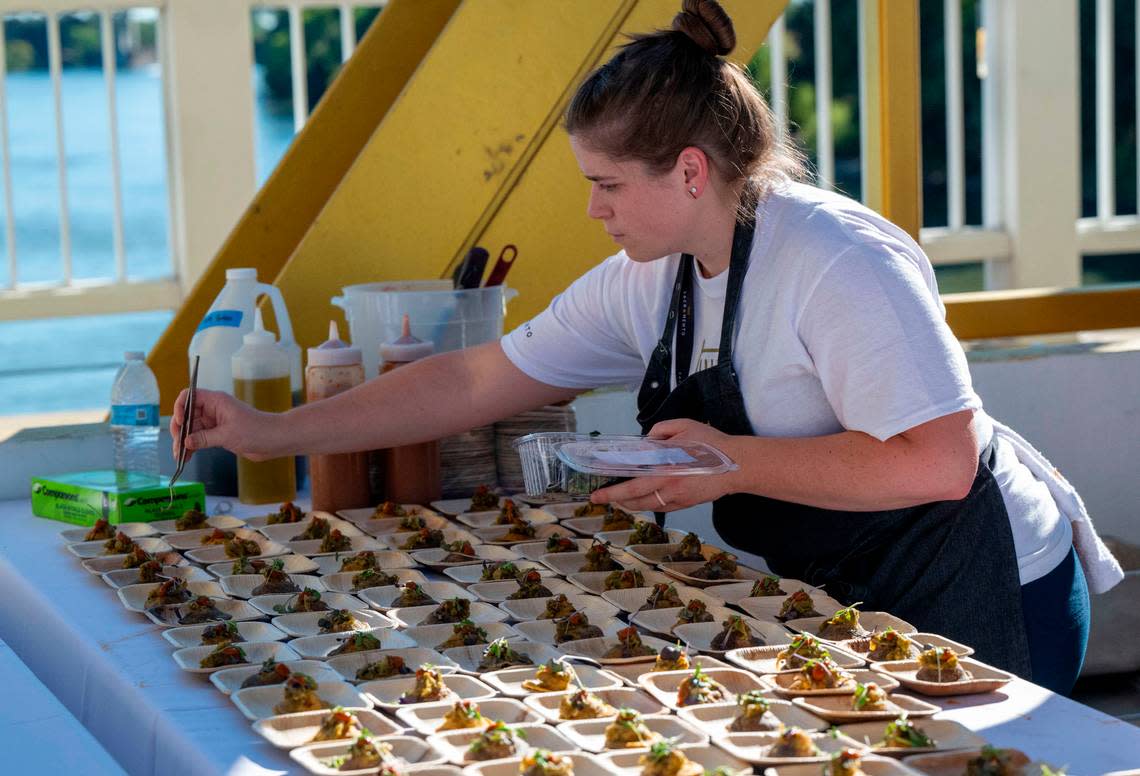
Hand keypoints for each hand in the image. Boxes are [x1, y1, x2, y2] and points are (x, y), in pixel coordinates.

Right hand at [170, 388, 278, 461]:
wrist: (274, 440)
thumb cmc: (256, 431)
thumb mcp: (227, 435)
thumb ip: (204, 438)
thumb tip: (185, 441)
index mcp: (216, 401)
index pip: (189, 396)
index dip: (180, 407)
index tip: (179, 422)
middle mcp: (213, 409)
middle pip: (187, 415)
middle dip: (180, 430)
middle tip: (177, 446)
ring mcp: (215, 422)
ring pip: (192, 429)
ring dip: (184, 441)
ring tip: (180, 457)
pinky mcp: (218, 434)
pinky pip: (199, 438)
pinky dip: (192, 446)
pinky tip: (187, 456)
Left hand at [589, 419, 741, 511]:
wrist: (739, 464)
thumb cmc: (712, 444)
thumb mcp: (685, 426)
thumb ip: (661, 431)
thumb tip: (647, 441)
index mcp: (666, 470)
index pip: (632, 484)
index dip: (612, 491)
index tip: (596, 493)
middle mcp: (669, 488)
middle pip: (635, 499)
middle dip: (614, 499)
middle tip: (599, 499)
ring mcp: (678, 498)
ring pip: (647, 505)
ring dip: (630, 503)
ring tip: (619, 497)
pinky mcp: (687, 503)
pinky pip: (661, 506)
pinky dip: (648, 503)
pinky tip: (644, 497)